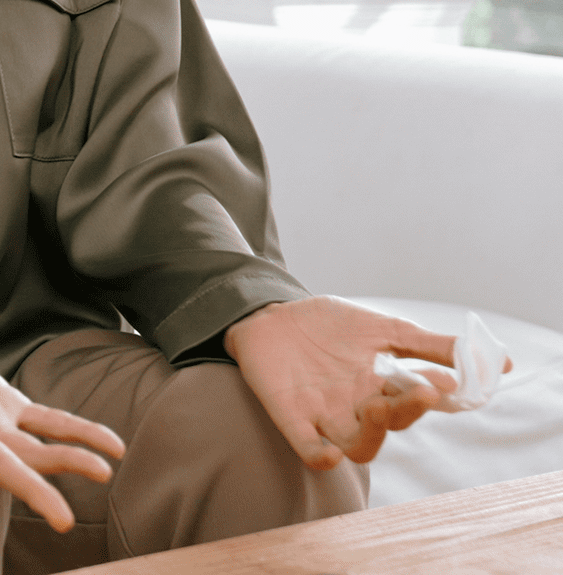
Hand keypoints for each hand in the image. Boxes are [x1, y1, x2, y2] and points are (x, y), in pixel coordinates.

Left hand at [223, 296, 502, 468]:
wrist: (268, 313)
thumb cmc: (328, 326)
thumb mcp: (382, 328)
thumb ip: (431, 345)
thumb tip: (499, 361)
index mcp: (380, 388)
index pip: (414, 401)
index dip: (433, 393)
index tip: (451, 379)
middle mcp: (356, 408)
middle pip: (390, 426)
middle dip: (408, 410)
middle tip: (423, 389)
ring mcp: (323, 414)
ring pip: (357, 445)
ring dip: (373, 433)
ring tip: (380, 407)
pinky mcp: (289, 415)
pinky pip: (306, 446)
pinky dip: (318, 453)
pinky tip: (328, 454)